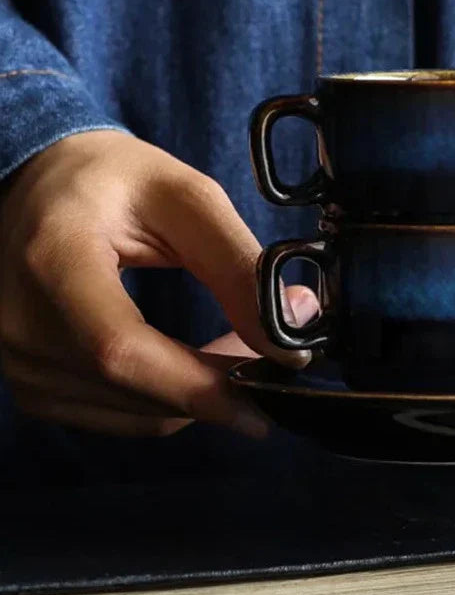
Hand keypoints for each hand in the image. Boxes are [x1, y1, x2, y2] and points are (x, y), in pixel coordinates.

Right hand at [0, 131, 315, 436]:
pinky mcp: (33, 386)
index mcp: (51, 263)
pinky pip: (122, 415)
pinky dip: (173, 400)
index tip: (272, 387)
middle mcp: (20, 326)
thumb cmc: (112, 179)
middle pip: (136, 391)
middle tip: (279, 353)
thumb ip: (237, 265)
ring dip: (204, 395)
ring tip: (245, 347)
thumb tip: (287, 335)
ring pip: (139, 414)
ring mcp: (19, 364)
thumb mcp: (186, 199)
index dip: (201, 384)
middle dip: (222, 384)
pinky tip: (201, 365)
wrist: (36, 184)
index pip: (120, 350)